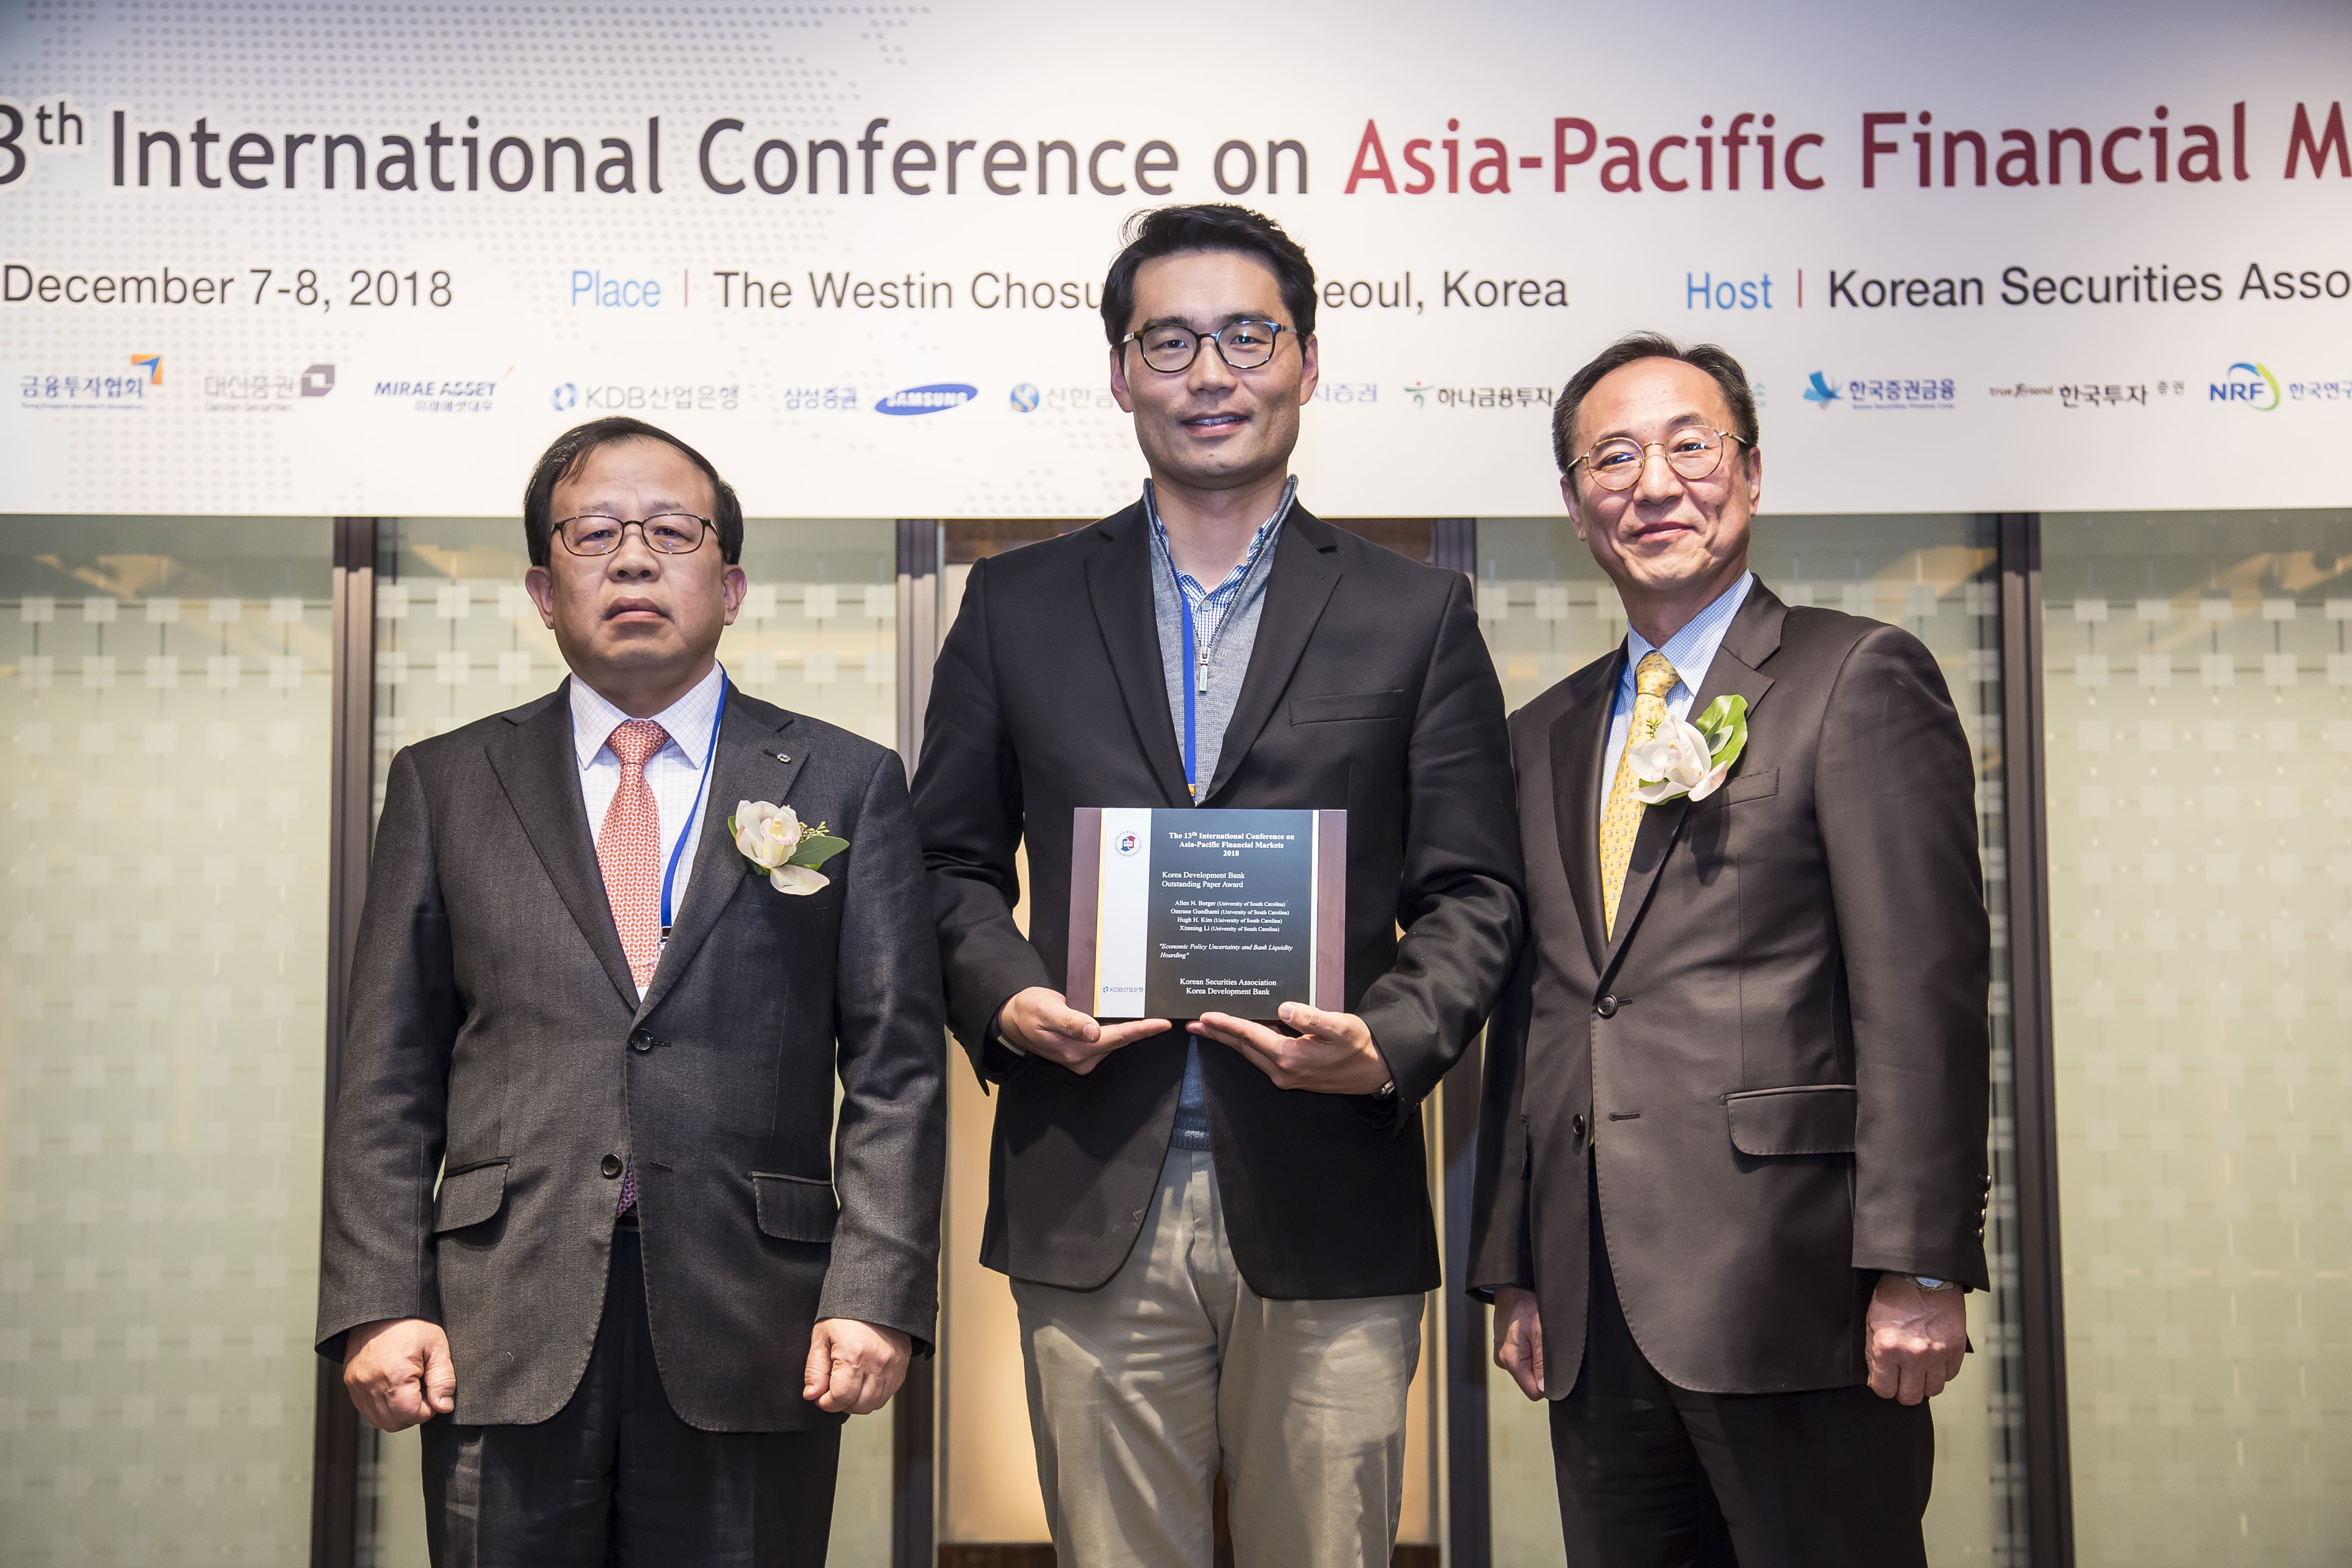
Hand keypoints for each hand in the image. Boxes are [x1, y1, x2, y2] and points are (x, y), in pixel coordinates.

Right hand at [343, 1317, 455, 1431]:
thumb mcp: (436, 1346)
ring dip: (397, 1413)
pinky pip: (367, 1410)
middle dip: (413, 1413)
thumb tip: (444, 1407)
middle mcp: (370, 1384)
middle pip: (394, 1423)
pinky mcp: (351, 1384)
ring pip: (379, 1420)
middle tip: (422, 1390)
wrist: (380, 1310)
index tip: (432, 1391)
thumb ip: (443, 1379)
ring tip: (408, 1389)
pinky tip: (394, 1389)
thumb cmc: (409, 1324)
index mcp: (393, 1375)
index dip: (429, 1408)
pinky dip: (382, 1407)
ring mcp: (357, 1386)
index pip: (412, 1415)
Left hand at [803, 1318, 912, 1414]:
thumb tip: (811, 1395)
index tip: (821, 1395)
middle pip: (859, 1406)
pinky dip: (874, 1393)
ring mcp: (893, 1366)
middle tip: (834, 1389)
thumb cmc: (846, 1313)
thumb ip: (815, 1369)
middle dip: (842, 1403)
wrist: (877, 1295)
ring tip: (850, 1384)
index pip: (841, 1398)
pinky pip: (888, 1393)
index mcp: (854, 1355)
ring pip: (875, 1403)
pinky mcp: (902, 1366)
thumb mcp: (822, 1336)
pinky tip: (864, 1379)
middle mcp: (877, 1363)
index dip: (826, 1402)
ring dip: (859, 1401)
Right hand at [999, 986, 1171, 1074]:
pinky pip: (1108, 1039)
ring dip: (1132, 1027)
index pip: (1116, 1038)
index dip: (1141, 1030)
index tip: (1163, 1023)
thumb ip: (1069, 1021)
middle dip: (1143, 1028)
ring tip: (1152, 1012)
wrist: (1012, 1019)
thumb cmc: (1027, 1011)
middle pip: (1120, 1040)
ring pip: (1116, 1040)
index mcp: (1075, 1050)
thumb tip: (1092, 1031)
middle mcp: (1083, 1057)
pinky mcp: (1083, 1050)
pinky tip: (1130, 1016)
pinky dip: (1120, 1028)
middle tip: (1164, 1012)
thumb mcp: (1046, 1010)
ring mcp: (1083, 1056)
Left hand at [1189, 1002, 1392, 1095]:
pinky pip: (1263, 1057)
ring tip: (1211, 1027)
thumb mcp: (1340, 1027)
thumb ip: (1311, 1018)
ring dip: (1230, 1040)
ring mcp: (1287, 1076)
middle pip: (1243, 1048)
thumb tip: (1283, 1008)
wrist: (1375, 1071)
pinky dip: (1249, 1045)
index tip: (1204, 1016)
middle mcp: (1283, 1070)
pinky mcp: (1293, 1076)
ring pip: (1251, 1054)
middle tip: (1194, 1023)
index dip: (1226, 1024)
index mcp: (1290, 1057)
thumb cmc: (1359, 1046)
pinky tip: (1244, 1035)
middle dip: (1218, 1034)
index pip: (1250, 1036)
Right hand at [1492, 1285, 1546, 1399]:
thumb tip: (1544, 1389)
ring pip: (1527, 1369)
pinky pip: (1522, 1358)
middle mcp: (1503, 1360)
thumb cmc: (1526, 1305)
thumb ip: (1542, 1363)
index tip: (1551, 1362)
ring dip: (1535, 1358)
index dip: (1547, 1381)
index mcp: (1510, 1360)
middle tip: (1544, 1344)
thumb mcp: (1541, 1334)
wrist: (1513, 1287)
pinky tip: (1530, 1335)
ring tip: (1536, 1337)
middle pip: (1530, 1381)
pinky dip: (1529, 1350)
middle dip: (1541, 1368)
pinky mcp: (1504, 1347)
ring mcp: (1502, 1354)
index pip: (1533, 1391)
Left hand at [1865, 1274, 1967, 1403]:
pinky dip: (1941, 1371)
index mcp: (1887, 1349)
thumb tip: (1877, 1380)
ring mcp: (1937, 1354)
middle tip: (1901, 1379)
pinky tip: (1933, 1359)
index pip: (1884, 1390)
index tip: (1884, 1380)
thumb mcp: (1871, 1323)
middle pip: (1910, 1397)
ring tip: (1918, 1368)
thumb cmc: (1893, 1296)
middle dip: (1903, 1390)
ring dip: (1924, 1382)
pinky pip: (1950, 1375)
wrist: (1923, 1274)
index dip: (1883, 1386)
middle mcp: (1913, 1356)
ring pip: (1933, 1390)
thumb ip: (1873, 1355)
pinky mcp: (1955, 1348)